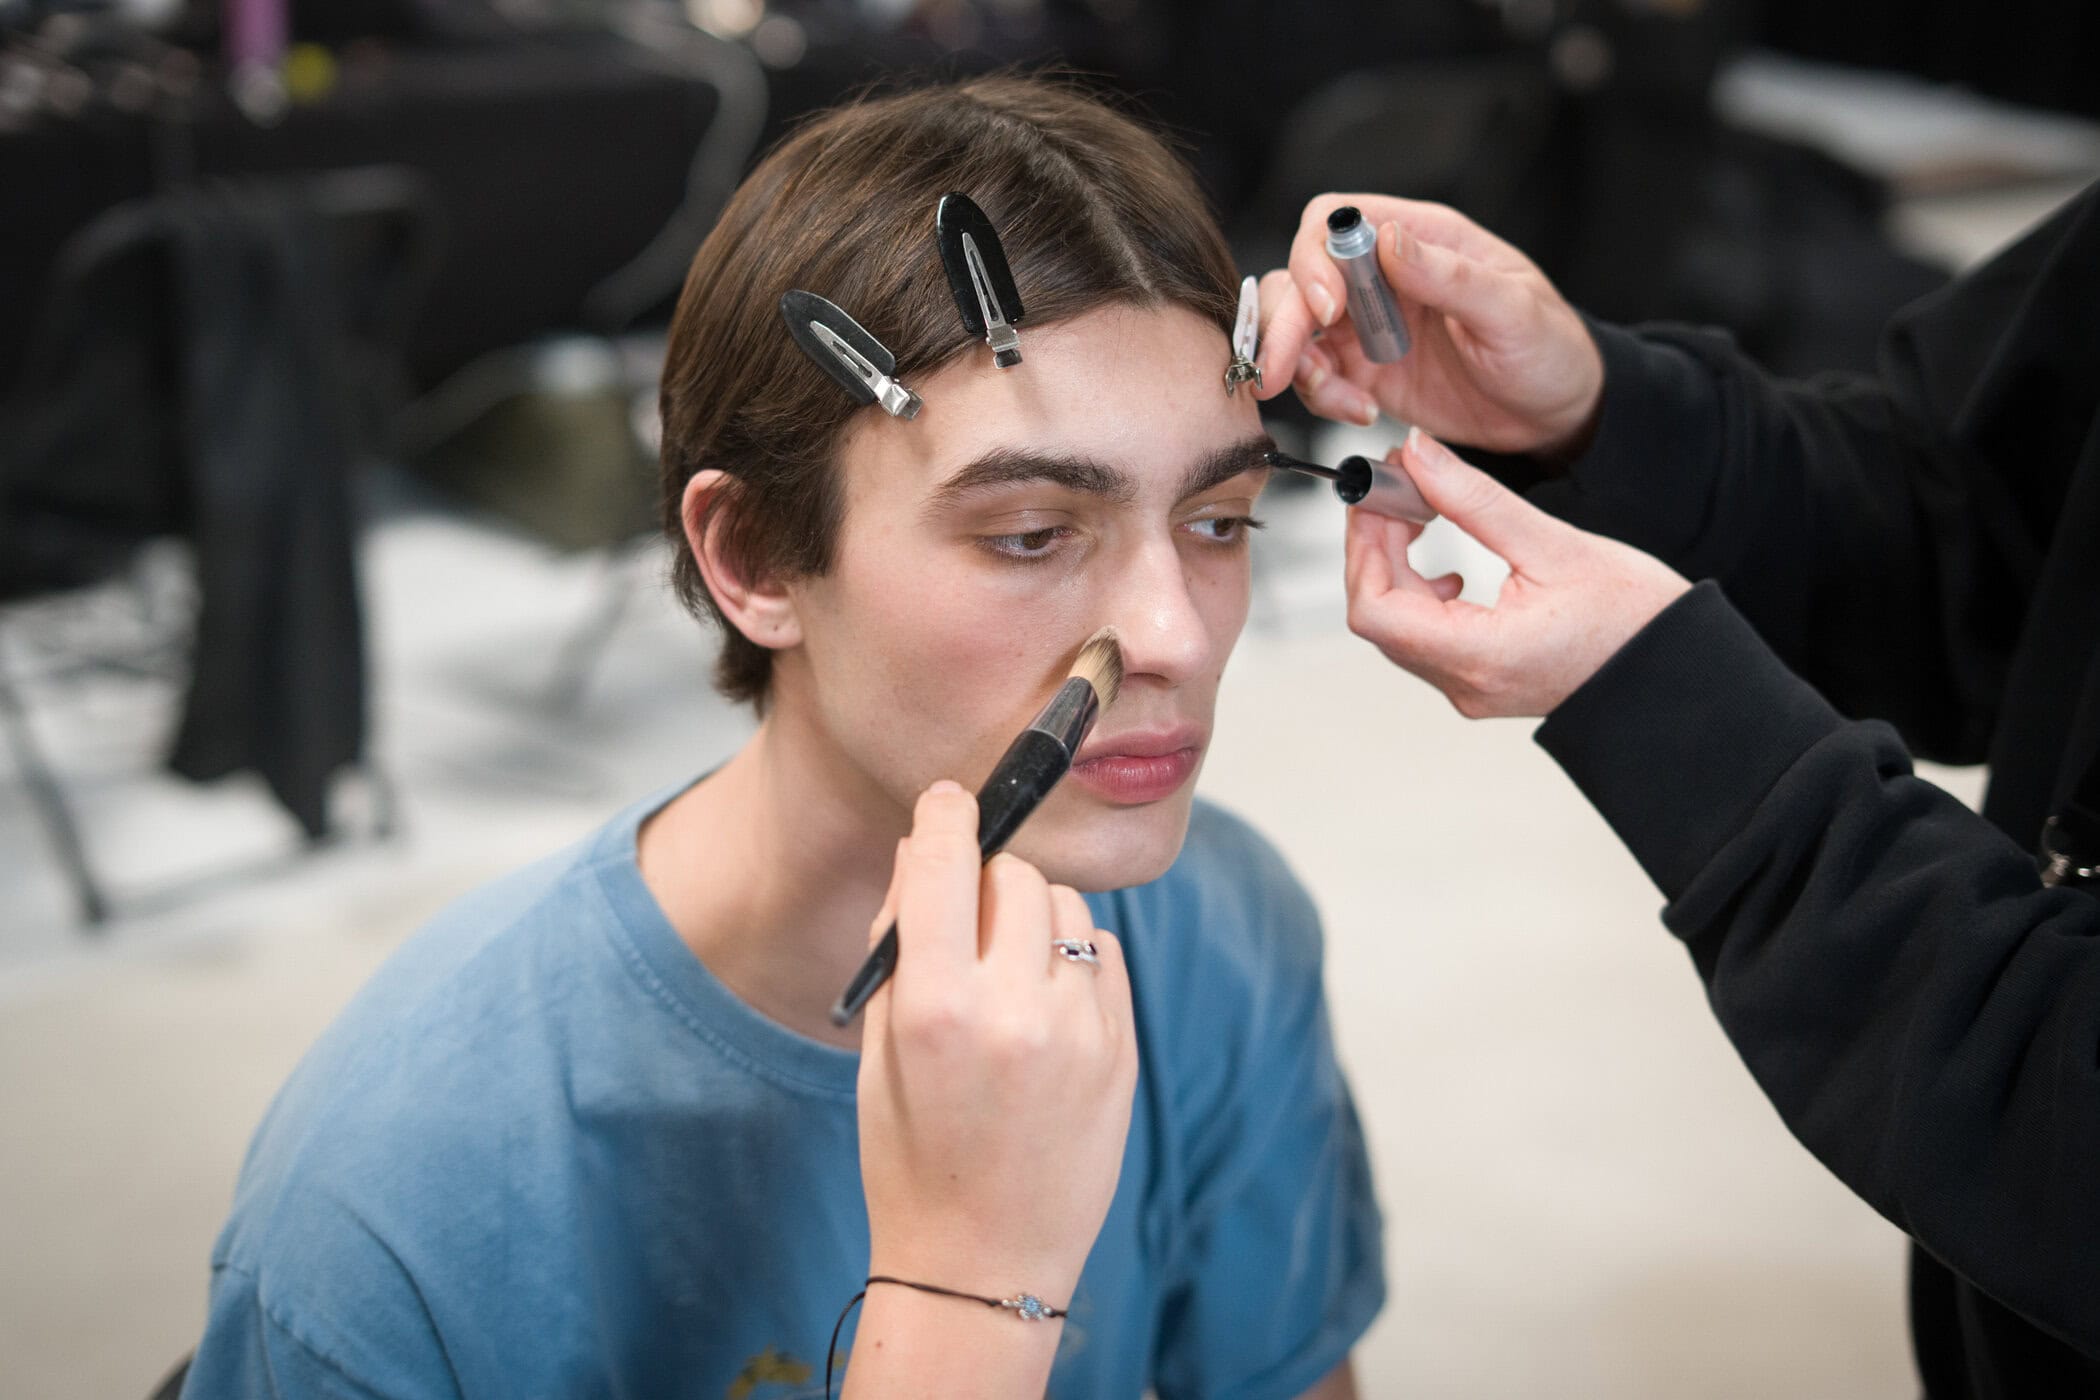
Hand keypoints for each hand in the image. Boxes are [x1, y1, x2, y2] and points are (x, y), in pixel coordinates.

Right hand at [857, 782, 1137, 1300]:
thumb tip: (927, 852)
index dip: (944, 817)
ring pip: (1066, 909)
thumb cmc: (910, 1157)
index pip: (947, 864)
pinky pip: (1102, 954)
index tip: (947, 801)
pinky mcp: (1123, 1051)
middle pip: (1014, 878)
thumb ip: (902, 944)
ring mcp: (1080, 1031)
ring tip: (1005, 977)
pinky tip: (1044, 1009)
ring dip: (1032, 919)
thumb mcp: (879, 1050)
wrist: (983, 1263)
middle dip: (985, 883)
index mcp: (937, 1009)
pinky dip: (1073, 960)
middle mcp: (1016, 1011)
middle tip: (964, 926)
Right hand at [1256, 194, 1603, 456]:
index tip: (1330, 307)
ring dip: (1298, 365)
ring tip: (1340, 399)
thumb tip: (1389, 240)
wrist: (1556, 413)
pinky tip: (1362, 411)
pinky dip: (1322, 398)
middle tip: (1283, 369)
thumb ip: (1448, 275)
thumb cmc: (1549, 348)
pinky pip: (1316, 377)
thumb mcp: (1511, 309)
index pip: (1335, 223)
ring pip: (1296, 329)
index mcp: (1419, 239)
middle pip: (1299, 278)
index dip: (1315, 259)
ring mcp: (1368, 327)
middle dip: (1283, 323)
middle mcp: (1382, 278)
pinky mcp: (1364, 372)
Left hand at [1344, 430, 1690, 716]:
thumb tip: (1418, 456)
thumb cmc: (1639, 622)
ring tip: (1418, 516)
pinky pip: (1425, 640)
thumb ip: (1475, 500)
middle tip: (1393, 492)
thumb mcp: (1554, 545)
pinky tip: (1448, 566)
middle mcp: (1466, 683)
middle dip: (1375, 548)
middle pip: (1379, 616)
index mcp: (1480, 655)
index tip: (1375, 497)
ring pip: (1399, 628)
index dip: (1363, 546)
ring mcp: (1471, 688)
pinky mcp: (1482, 682)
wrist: (1680, 675)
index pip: (1375, 609)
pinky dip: (1421, 593)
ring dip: (1397, 568)